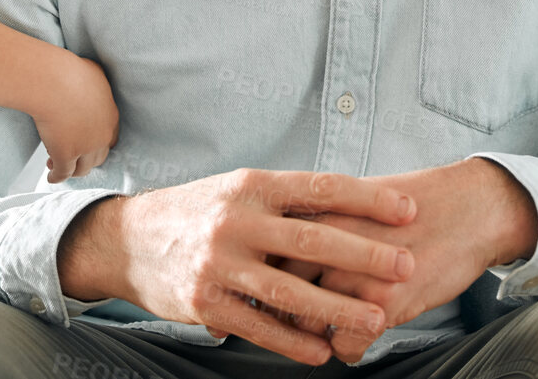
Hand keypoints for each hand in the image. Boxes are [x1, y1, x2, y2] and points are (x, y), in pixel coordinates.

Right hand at [36, 55, 118, 182]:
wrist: (55, 82)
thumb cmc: (69, 71)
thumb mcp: (94, 74)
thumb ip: (96, 85)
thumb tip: (90, 82)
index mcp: (111, 116)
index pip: (109, 138)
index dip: (98, 143)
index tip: (87, 143)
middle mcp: (102, 135)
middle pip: (98, 157)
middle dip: (86, 159)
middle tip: (73, 156)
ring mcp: (85, 148)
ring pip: (82, 169)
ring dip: (72, 169)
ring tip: (57, 165)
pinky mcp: (65, 155)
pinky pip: (63, 173)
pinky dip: (57, 177)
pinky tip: (50, 175)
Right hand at [57, 170, 417, 364]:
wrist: (129, 241)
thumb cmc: (201, 212)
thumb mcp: (239, 191)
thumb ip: (288, 201)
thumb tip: (354, 203)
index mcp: (252, 186)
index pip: (320, 188)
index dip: (367, 199)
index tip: (407, 209)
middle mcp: (236, 222)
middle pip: (311, 240)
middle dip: (364, 254)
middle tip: (406, 264)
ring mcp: (219, 264)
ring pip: (289, 291)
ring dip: (337, 308)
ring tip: (376, 318)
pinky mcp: (205, 303)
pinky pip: (258, 326)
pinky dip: (294, 342)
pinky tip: (324, 350)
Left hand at [277, 160, 537, 362]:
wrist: (470, 208)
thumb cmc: (419, 204)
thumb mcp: (360, 200)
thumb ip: (324, 220)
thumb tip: (289, 243)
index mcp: (322, 211)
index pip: (269, 250)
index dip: (261, 275)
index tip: (259, 290)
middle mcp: (331, 241)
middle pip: (279, 288)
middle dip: (279, 311)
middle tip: (288, 321)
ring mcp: (356, 273)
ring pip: (307, 322)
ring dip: (311, 335)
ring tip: (321, 336)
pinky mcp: (385, 302)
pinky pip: (346, 344)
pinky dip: (348, 350)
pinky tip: (354, 343)